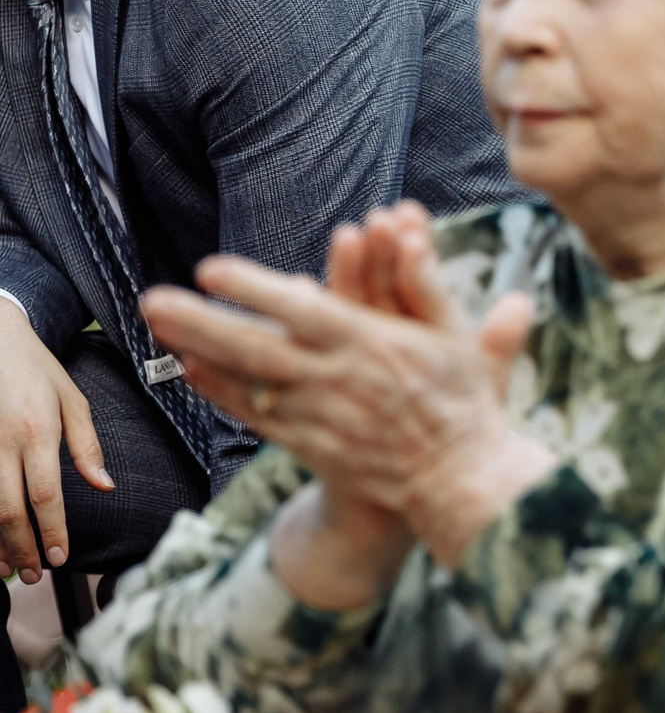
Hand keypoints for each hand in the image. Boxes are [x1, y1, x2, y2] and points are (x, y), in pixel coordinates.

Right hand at [0, 303, 111, 585]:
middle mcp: (0, 443)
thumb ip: (87, 445)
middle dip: (21, 547)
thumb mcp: (71, 398)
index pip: (44, 494)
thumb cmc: (34, 368)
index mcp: (36, 431)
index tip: (59, 557)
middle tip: (33, 574)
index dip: (51, 531)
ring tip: (7, 567)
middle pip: (7, 510)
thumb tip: (104, 486)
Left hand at [137, 203, 553, 568]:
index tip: (211, 270)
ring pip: (249, 380)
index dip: (254, 289)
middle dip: (202, 322)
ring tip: (158, 329)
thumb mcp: (458, 337)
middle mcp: (337, 378)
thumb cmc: (463, 401)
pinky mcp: (309, 442)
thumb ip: (430, 285)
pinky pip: (256, 415)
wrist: (455, 477)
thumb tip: (417, 235)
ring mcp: (318, 414)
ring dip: (200, 351)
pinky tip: (191, 371)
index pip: (302, 310)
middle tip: (153, 300)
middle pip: (257, 346)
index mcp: (373, 344)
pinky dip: (222, 393)